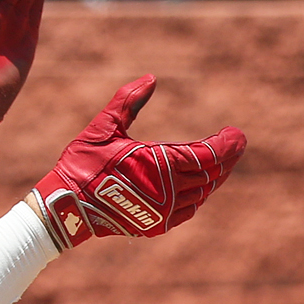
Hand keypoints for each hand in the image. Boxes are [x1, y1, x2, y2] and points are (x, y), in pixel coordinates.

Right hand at [31, 75, 244, 248]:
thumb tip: (151, 78)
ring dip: (215, 175)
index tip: (237, 133)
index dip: (227, 144)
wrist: (66, 208)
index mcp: (158, 163)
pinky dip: (200, 194)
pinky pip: (190, 208)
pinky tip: (202, 183)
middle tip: (236, 143)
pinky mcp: (157, 224)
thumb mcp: (103, 127)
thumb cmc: (83, 164)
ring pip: (203, 192)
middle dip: (226, 157)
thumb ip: (128, 101)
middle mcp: (167, 190)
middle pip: (211, 173)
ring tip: (222, 160)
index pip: (207, 155)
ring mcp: (164, 211)